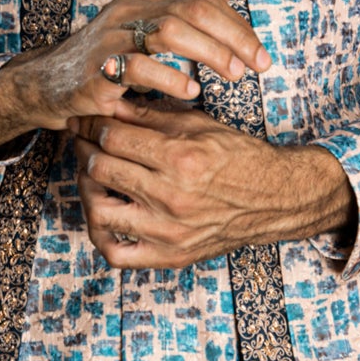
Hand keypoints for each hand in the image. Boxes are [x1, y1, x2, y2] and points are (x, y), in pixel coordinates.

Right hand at [0, 0, 271, 145]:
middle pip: (192, 10)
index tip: (260, 55)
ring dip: (209, 54)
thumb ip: (187, 6)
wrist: (48, 84)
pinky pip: (138, 68)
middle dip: (232, 37)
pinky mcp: (97, 70)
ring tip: (233, 75)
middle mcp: (127, 11)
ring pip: (169, 31)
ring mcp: (110, 38)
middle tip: (256, 66)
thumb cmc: (105, 59)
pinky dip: (170, 79)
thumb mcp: (147, 27)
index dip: (237, 25)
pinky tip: (191, 92)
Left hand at [69, 96, 354, 270]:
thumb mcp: (198, 125)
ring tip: (92, 177)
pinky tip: (103, 216)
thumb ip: (150, 116)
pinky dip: (101, 236)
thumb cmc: (238, 157)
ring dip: (88, 190)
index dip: (94, 125)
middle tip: (85, 143)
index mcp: (181, 158)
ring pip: (100, 211)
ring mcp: (169, 231)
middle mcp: (172, 196)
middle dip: (86, 150)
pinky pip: (117, 255)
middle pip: (102, 169)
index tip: (88, 122)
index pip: (113, 137)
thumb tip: (108, 104)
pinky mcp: (170, 255)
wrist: (275, 198)